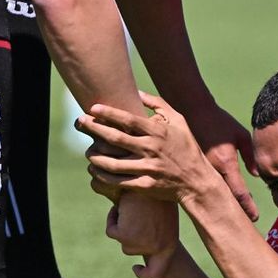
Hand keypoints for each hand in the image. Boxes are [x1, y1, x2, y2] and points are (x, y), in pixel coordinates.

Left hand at [78, 91, 219, 204]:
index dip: (108, 113)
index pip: (128, 120)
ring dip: (94, 155)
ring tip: (87, 150)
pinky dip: (102, 176)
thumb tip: (138, 92)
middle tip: (79, 122)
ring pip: (112, 162)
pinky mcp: (144, 185)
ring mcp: (147, 168)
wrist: (197, 182)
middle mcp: (151, 149)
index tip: (92, 108)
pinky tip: (95, 170)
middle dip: (94, 128)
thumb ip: (159, 105)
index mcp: (158, 132)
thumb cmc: (188, 148)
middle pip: (115, 137)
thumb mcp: (180, 122)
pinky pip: (117, 181)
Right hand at [107, 192, 178, 277]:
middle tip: (139, 216)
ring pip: (122, 240)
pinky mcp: (125, 235)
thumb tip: (132, 246)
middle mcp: (157, 248)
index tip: (137, 269)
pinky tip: (123, 206)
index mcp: (169, 245)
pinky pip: (112, 231)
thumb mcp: (163, 216)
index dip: (145, 275)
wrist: (157, 178)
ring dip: (124, 225)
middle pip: (131, 250)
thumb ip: (153, 232)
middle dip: (131, 234)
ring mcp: (141, 244)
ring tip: (135, 208)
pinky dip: (113, 219)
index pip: (156, 272)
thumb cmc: (160, 195)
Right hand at [185, 105, 258, 220]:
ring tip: (232, 217)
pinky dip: (211, 194)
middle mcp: (212, 170)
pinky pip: (203, 185)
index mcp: (226, 163)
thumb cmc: (219, 121)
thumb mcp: (240, 135)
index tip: (254, 218)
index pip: (239, 191)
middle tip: (245, 223)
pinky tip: (215, 202)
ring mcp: (200, 170)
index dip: (248, 206)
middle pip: (225, 198)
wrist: (192, 111)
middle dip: (236, 211)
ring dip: (223, 205)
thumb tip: (256, 176)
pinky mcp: (192, 168)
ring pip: (213, 193)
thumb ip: (250, 156)